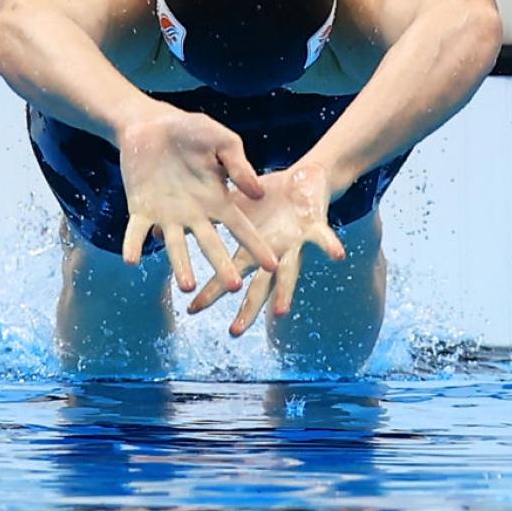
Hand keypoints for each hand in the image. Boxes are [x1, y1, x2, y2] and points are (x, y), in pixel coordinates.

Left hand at [118, 105, 277, 292]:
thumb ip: (238, 165)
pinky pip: (136, 232)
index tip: (272, 264)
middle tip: (234, 286)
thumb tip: (257, 193)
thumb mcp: (222, 141)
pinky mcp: (141, 211)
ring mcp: (167, 216)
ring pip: (176, 246)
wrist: (152, 125)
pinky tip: (132, 260)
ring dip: (180, 265)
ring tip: (187, 286)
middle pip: (211, 245)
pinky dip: (133, 245)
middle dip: (222, 265)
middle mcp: (195, 215)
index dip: (256, 245)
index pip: (240, 227)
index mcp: (217, 200)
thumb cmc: (192, 131)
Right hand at [187, 162, 345, 334]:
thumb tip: (174, 218)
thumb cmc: (270, 194)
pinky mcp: (315, 226)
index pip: (228, 273)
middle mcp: (272, 252)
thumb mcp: (234, 200)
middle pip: (259, 286)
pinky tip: (337, 256)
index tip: (193, 309)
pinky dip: (329, 246)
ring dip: (286, 292)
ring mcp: (294, 243)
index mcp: (252, 248)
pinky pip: (324, 237)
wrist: (306, 178)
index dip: (212, 291)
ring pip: (289, 272)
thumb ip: (210, 212)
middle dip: (248, 309)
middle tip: (234, 331)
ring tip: (281, 312)